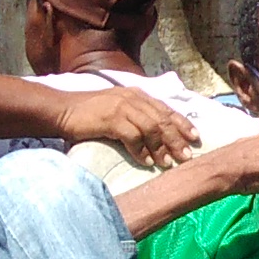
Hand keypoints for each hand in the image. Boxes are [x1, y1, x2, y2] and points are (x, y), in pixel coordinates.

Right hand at [53, 80, 197, 166]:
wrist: (63, 110)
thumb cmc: (90, 113)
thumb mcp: (117, 110)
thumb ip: (136, 117)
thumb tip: (156, 138)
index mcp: (137, 95)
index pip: (165, 109)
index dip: (182, 123)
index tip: (195, 137)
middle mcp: (133, 98)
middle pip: (162, 119)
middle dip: (177, 139)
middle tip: (187, 156)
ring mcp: (122, 107)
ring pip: (151, 128)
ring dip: (162, 147)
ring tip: (168, 163)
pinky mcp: (111, 118)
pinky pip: (132, 136)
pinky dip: (141, 151)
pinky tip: (146, 162)